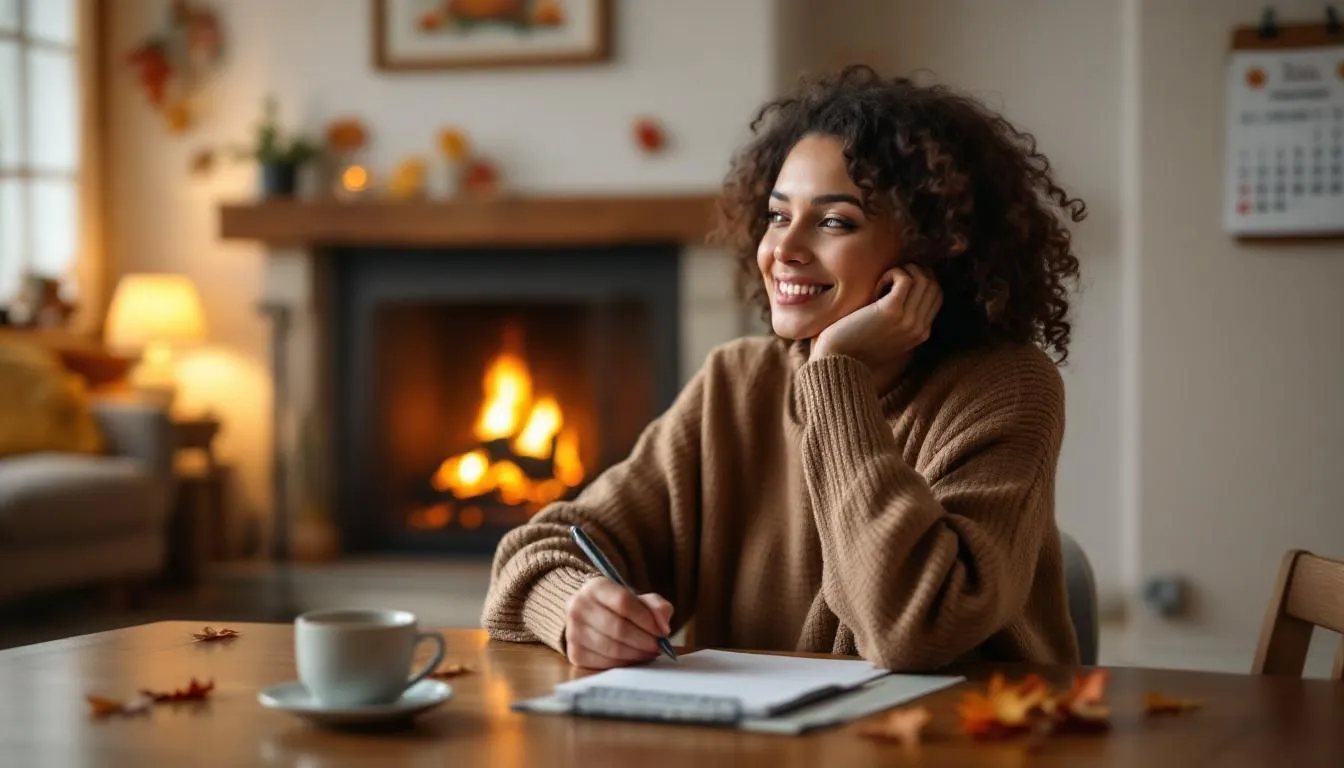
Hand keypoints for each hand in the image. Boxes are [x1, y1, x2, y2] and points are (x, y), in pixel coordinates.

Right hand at [564, 579, 673, 668]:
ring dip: (637, 654)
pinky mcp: (574, 653)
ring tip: (649, 653)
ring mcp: (573, 631)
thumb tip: (663, 626)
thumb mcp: (639, 600)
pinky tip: (634, 659)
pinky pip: (605, 663)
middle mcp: (578, 607)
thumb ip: (657, 607)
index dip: (646, 619)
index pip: (623, 602)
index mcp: (595, 587)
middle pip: (618, 628)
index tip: (663, 631)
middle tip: (658, 647)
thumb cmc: (620, 608)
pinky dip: (625, 664)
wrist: (592, 617)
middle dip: (644, 641)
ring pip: (612, 648)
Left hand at [811, 264, 942, 379]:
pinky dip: (891, 273)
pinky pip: (905, 278)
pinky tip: (876, 287)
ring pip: (922, 278)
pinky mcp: (892, 311)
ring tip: (881, 283)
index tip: (899, 280)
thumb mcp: (887, 333)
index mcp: (921, 333)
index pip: (937, 294)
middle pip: (932, 284)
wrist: (838, 361)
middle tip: (890, 277)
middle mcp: (919, 327)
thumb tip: (905, 284)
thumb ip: (902, 317)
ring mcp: (909, 320)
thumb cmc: (855, 343)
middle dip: (913, 272)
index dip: (921, 279)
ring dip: (901, 271)